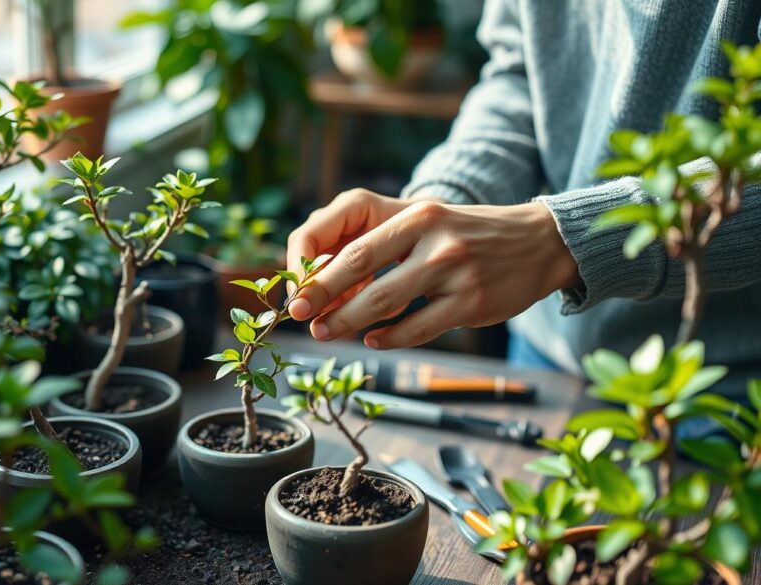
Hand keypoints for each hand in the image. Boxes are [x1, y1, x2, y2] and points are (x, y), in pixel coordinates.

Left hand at [286, 189, 579, 348]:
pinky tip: (373, 340)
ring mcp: (454, 271)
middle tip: (299, 317)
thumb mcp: (424, 222)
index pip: (350, 241)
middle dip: (322, 296)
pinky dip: (389, 338)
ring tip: (327, 333)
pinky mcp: (472, 303)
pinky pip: (419, 328)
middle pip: (360, 268)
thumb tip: (321, 282)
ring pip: (385, 303)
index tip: (297, 291)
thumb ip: (379, 245)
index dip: (317, 269)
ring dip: (348, 322)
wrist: (536, 243)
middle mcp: (433, 237)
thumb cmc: (463, 236)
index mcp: (414, 213)